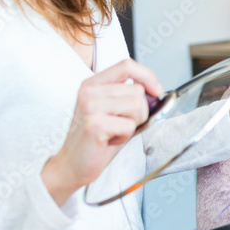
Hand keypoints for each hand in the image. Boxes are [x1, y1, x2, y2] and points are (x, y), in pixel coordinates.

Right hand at [42, 59, 162, 205]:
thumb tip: (156, 91)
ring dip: (132, 124)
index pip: (127, 65)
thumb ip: (130, 96)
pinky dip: (125, 137)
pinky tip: (109, 140)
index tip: (156, 90)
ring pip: (137, 106)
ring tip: (114, 131)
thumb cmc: (97, 139)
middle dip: (140, 111)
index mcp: (92, 83)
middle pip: (137, 90)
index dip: (147, 76)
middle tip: (121, 124)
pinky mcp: (95, 124)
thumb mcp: (113, 110)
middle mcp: (88, 91)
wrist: (72, 164)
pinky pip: (129, 126)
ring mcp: (89, 106)